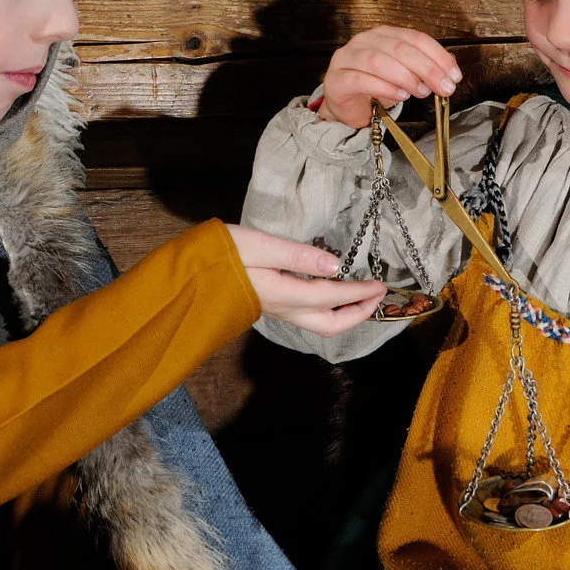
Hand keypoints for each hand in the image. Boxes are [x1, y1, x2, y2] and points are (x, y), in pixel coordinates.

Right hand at [226, 224, 385, 335]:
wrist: (189, 275)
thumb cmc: (221, 254)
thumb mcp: (259, 244)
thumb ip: (297, 255)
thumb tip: (334, 264)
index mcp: (283, 293)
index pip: (332, 296)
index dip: (359, 292)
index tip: (380, 284)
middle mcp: (284, 309)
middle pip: (330, 325)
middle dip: (358, 314)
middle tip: (377, 297)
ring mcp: (278, 311)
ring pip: (320, 324)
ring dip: (346, 314)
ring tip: (363, 297)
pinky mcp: (272, 306)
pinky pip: (310, 316)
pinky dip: (330, 310)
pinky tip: (333, 294)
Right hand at [318, 27, 461, 128]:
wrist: (346, 107)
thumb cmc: (375, 88)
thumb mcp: (405, 76)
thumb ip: (425, 69)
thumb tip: (449, 70)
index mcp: (384, 34)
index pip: (415, 38)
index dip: (438, 56)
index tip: (454, 75)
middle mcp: (364, 41)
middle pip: (400, 48)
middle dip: (427, 69)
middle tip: (443, 87)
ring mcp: (348, 58)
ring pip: (379, 61)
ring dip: (406, 77)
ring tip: (421, 92)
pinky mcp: (337, 79)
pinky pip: (361, 80)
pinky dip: (384, 88)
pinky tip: (400, 96)